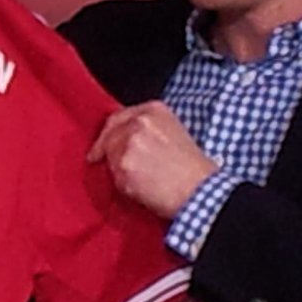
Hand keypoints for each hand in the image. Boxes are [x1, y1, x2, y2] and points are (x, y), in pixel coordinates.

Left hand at [87, 101, 218, 219]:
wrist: (200, 191)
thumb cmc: (194, 170)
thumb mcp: (175, 133)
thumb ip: (148, 130)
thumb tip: (124, 139)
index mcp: (154, 111)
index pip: (118, 118)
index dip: (108, 133)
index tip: (101, 144)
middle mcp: (139, 123)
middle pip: (109, 137)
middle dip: (108, 153)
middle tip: (114, 166)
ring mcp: (129, 144)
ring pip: (111, 159)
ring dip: (121, 172)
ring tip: (145, 181)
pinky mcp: (123, 166)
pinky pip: (115, 178)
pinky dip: (125, 187)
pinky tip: (145, 189)